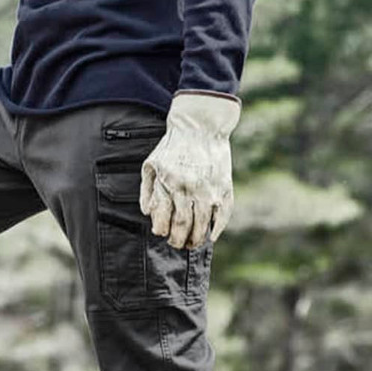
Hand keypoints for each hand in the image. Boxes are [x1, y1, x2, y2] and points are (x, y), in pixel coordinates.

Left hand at [139, 91, 240, 249]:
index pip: (164, 219)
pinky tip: (211, 236)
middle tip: (177, 244)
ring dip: (197, 239)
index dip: (162, 231)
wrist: (199, 126)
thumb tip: (147, 214)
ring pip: (202, 225)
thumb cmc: (172, 147)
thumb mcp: (151, 164)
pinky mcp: (224, 188)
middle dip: (178, 241)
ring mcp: (208, 189)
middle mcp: (188, 189)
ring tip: (192, 243)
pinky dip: (217, 229)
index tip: (162, 234)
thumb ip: (147, 190)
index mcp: (168, 184)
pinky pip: (223, 216)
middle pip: (183, 226)